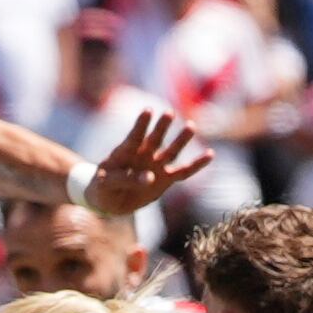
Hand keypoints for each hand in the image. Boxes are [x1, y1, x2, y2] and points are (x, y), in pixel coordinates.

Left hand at [84, 111, 211, 218]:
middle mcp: (143, 155)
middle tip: (168, 114)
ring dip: (181, 140)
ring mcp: (156, 165)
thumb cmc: (102, 188)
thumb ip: (124, 179)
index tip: (148, 111)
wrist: (109, 201)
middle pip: (154, 139)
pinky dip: (197, 164)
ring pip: (171, 151)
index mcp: (124, 152)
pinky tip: (210, 154)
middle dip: (161, 127)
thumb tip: (150, 177)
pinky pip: (184, 171)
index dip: (140, 125)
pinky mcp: (166, 178)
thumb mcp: (104, 184)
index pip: (133, 137)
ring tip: (190, 126)